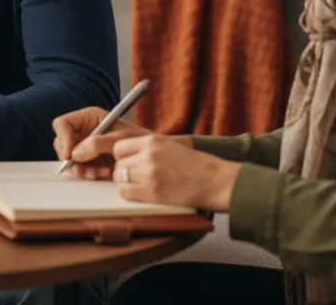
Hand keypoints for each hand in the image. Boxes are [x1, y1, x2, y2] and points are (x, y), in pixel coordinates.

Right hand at [53, 107, 151, 179]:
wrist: (150, 155)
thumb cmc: (139, 140)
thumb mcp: (120, 139)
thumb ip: (97, 144)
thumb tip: (75, 154)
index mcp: (89, 117)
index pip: (62, 124)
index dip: (63, 139)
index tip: (70, 155)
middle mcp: (84, 130)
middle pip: (62, 142)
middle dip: (72, 159)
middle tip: (83, 169)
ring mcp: (85, 146)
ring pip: (69, 158)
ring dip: (81, 169)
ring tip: (98, 173)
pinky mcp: (90, 159)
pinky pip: (79, 168)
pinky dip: (88, 173)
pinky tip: (102, 174)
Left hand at [112, 135, 239, 212]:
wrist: (217, 181)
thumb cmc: (197, 166)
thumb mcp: (172, 146)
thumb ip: (150, 148)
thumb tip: (127, 154)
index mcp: (153, 140)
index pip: (119, 147)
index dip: (122, 157)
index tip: (129, 163)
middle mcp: (148, 154)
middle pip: (118, 164)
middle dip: (125, 172)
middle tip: (139, 177)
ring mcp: (149, 173)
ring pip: (119, 179)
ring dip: (127, 184)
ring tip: (143, 186)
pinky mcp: (152, 191)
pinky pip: (125, 193)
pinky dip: (131, 195)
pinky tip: (145, 194)